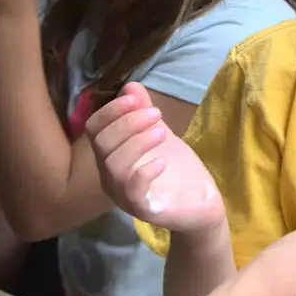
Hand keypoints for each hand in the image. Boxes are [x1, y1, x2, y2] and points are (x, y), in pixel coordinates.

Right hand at [85, 84, 224, 234]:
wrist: (202, 204)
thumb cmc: (177, 171)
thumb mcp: (160, 134)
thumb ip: (143, 112)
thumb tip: (130, 85)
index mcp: (110, 157)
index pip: (94, 129)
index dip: (111, 110)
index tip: (135, 98)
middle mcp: (110, 178)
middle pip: (101, 144)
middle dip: (127, 122)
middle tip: (156, 114)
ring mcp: (125, 196)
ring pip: (114, 165)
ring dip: (137, 141)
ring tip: (162, 131)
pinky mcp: (144, 210)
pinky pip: (132, 191)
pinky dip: (145, 171)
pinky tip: (163, 160)